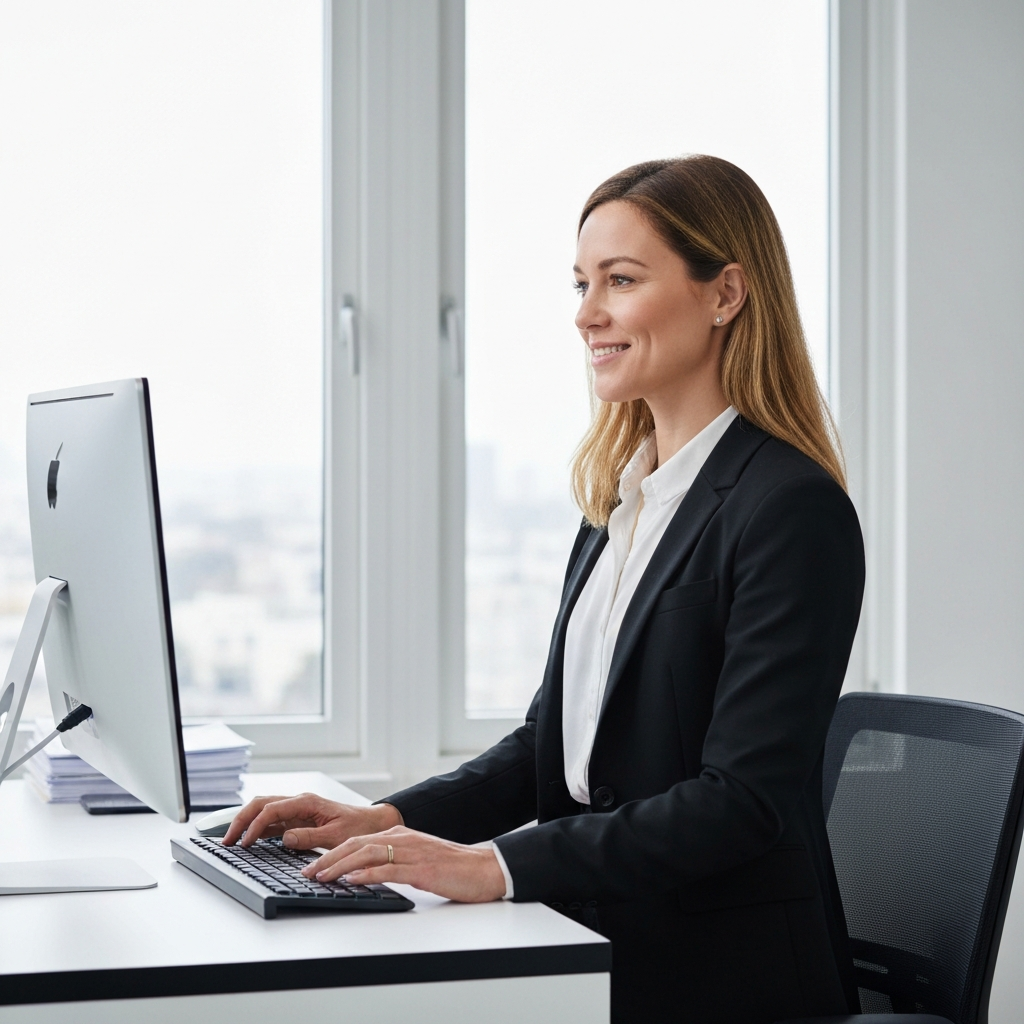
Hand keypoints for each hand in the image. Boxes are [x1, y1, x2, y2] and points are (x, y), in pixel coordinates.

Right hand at [221, 792, 401, 849]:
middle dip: (240, 820)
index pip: (272, 810)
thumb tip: (284, 838)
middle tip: (226, 841)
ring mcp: (296, 810)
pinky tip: (247, 840)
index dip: (255, 826)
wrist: (372, 823)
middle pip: (260, 804)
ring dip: (245, 823)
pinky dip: (256, 828)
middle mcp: (298, 802)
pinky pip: (272, 821)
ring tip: (230, 841)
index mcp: (307, 802)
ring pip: (263, 810)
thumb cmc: (357, 827)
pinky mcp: (297, 819)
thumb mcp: (335, 835)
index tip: (245, 844)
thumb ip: (309, 837)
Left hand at [301, 825, 506, 902]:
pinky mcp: (421, 869)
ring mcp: (411, 852)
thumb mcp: (417, 860)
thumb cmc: (453, 868)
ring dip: (339, 866)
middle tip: (307, 872)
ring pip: (366, 854)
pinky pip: (388, 869)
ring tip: (320, 876)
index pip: (357, 841)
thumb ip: (393, 861)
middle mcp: (402, 839)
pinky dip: (366, 873)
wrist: (484, 869)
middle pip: (355, 844)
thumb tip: (363, 874)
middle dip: (327, 858)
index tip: (313, 866)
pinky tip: (352, 880)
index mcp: (400, 836)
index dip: (331, 853)